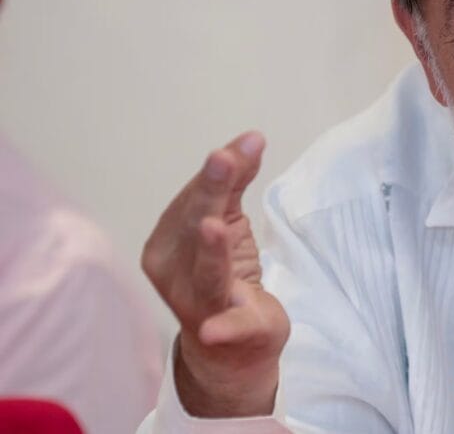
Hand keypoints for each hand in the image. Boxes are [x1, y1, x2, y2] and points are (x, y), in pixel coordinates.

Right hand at [141, 131, 289, 416]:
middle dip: (209, 192)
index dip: (218, 171)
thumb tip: (251, 139)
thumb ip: (237, 183)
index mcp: (168, 240)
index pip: (193, 199)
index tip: (247, 143)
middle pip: (194, 225)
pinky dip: (222, 328)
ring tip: (215, 227)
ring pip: (205, 272)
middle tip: (224, 159)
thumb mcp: (230, 221)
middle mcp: (173, 270)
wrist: (229, 347)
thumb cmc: (222, 273)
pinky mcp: (226, 332)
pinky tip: (216, 329)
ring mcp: (196, 302)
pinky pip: (225, 329)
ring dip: (209, 251)